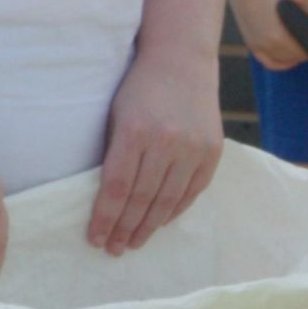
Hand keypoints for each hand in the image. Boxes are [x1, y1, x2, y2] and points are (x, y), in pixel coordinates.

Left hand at [90, 45, 223, 254]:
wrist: (182, 60)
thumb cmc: (139, 87)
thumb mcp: (116, 114)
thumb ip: (114, 154)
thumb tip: (108, 202)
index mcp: (136, 131)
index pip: (117, 187)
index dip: (105, 217)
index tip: (95, 238)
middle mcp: (166, 141)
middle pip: (142, 199)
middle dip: (125, 228)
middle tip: (113, 249)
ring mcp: (193, 148)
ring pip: (167, 200)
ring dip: (148, 226)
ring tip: (133, 242)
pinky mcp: (212, 151)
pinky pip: (191, 192)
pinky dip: (173, 211)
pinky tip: (159, 223)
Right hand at [227, 0, 307, 71]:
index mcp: (278, 36)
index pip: (303, 52)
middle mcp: (266, 46)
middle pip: (293, 57)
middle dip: (306, 46)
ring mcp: (255, 45)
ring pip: (281, 61)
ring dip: (294, 55)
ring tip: (301, 42)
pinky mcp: (249, 41)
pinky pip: (266, 61)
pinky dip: (279, 62)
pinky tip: (287, 59)